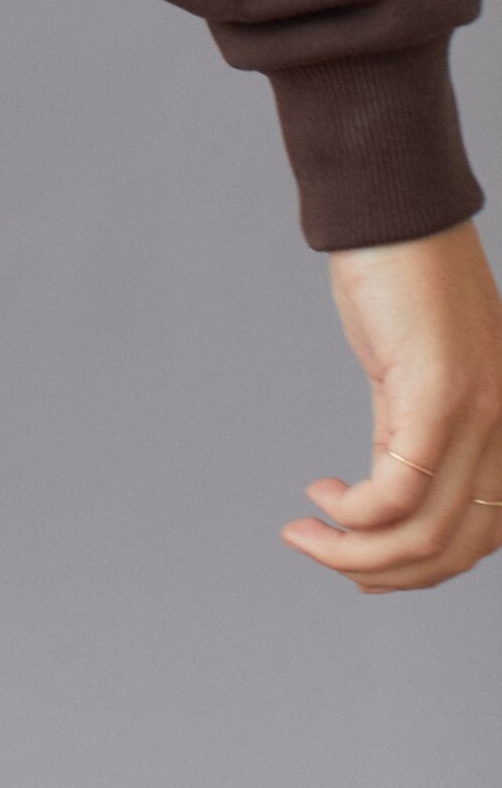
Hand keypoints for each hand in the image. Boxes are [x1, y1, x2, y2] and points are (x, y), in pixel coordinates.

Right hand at [279, 217, 501, 590]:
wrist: (396, 213)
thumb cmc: (405, 282)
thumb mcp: (419, 376)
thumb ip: (414, 434)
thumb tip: (383, 499)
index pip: (479, 539)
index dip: (419, 571)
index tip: (363, 565)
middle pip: (453, 550)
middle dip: (383, 574)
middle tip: (327, 557)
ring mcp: (477, 417)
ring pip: (424, 535)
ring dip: (354, 554)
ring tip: (307, 536)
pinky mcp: (436, 398)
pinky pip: (398, 493)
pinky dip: (353, 516)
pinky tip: (322, 498)